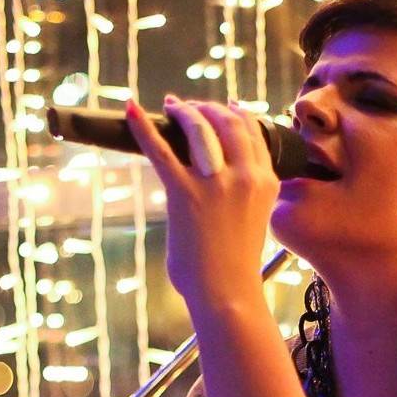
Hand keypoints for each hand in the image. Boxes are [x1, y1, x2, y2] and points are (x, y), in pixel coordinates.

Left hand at [125, 95, 278, 305]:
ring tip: (173, 106)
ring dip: (184, 111)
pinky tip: (131, 110)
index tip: (221, 106)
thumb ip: (246, 188)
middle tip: (191, 107)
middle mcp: (245, 176)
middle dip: (208, 108)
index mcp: (265, 180)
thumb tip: (223, 171)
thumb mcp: (255, 215)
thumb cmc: (237, 260)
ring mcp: (215, 183)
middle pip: (228, 122)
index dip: (234, 112)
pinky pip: (161, 151)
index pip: (253, 130)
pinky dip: (143, 127)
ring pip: (200, 128)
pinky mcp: (184, 193)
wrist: (227, 290)